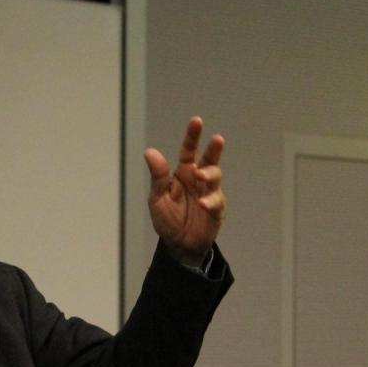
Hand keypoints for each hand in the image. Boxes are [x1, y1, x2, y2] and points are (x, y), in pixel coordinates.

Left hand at [144, 116, 225, 265]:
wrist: (179, 245)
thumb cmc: (168, 219)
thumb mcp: (157, 198)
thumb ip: (158, 176)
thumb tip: (150, 151)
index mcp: (183, 173)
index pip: (188, 151)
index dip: (192, 136)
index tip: (197, 121)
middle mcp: (198, 180)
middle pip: (208, 160)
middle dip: (213, 149)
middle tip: (217, 139)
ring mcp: (209, 193)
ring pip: (215, 177)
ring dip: (209, 174)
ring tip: (200, 176)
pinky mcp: (216, 210)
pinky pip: (216, 202)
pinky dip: (209, 201)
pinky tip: (202, 204)